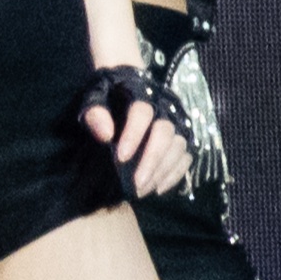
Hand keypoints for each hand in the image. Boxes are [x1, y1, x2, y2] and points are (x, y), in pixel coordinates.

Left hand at [82, 66, 193, 198]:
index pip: (142, 112)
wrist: (124, 89)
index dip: (133, 134)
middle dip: (151, 160)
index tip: (121, 157)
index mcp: (140, 92)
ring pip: (177, 147)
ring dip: (161, 171)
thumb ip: (95, 114)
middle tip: (136, 183)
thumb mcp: (94, 100)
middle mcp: (164, 106)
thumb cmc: (106, 98)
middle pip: (164, 133)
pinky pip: (186, 157)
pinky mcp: (184, 137)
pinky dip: (174, 175)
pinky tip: (157, 189)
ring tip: (142, 190)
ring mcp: (177, 122)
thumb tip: (105, 135)